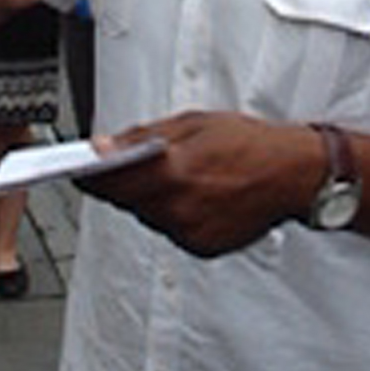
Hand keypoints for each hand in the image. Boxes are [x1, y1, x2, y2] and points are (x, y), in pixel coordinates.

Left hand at [80, 112, 316, 257]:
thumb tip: (104, 145)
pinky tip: (192, 192)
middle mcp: (179, 209)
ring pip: (148, 216)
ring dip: (149, 197)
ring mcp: (190, 233)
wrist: (293, 173)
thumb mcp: (191, 122)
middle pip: (127, 200)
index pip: (111, 182)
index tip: (76, 169)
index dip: (90, 176)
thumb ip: (142, 137)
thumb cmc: (248, 142)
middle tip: (129, 162)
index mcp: (173, 173)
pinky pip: (170, 229)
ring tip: (173, 173)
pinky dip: (172, 212)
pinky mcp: (202, 248)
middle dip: (123, 182)